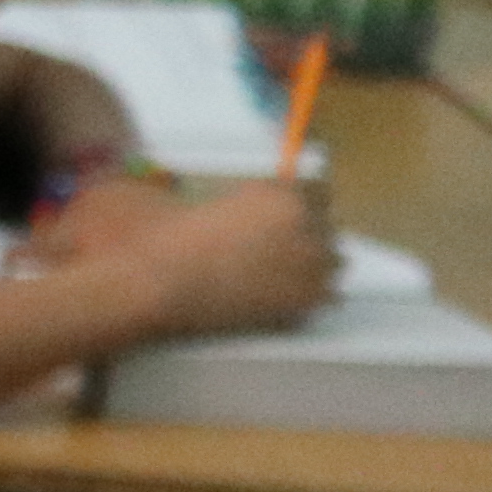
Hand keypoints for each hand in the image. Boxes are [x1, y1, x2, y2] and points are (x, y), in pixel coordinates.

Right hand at [84, 173, 339, 339]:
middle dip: (307, 233)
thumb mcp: (168, 191)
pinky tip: (283, 298)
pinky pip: (328, 297)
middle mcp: (307, 226)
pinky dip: (310, 297)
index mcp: (281, 194)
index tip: (280, 212)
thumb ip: (193, 188)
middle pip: (328, 226)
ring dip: (313, 265)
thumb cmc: (158, 235)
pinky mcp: (305, 303)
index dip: (298, 201)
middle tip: (274, 247)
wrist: (157, 287)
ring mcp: (311, 267)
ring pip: (334, 262)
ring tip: (281, 275)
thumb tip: (189, 190)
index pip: (318, 190)